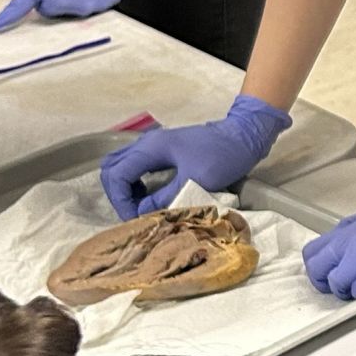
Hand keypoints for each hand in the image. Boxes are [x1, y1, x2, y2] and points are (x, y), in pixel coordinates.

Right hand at [98, 94, 290, 219]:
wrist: (243, 136)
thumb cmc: (222, 156)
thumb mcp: (194, 181)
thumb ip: (165, 197)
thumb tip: (142, 213)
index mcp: (151, 148)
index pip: (117, 176)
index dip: (121, 201)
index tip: (136, 219)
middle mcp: (146, 143)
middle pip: (112, 169)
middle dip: (118, 195)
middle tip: (133, 214)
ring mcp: (153, 145)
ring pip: (121, 166)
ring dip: (125, 188)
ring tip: (139, 208)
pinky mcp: (162, 150)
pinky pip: (135, 166)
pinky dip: (134, 182)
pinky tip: (148, 197)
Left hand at [303, 189, 355, 301]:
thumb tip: (345, 256)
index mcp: (353, 226)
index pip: (314, 250)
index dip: (320, 268)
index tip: (332, 276)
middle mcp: (354, 236)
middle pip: (316, 266)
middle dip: (325, 283)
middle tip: (343, 288)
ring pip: (334, 280)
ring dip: (345, 291)